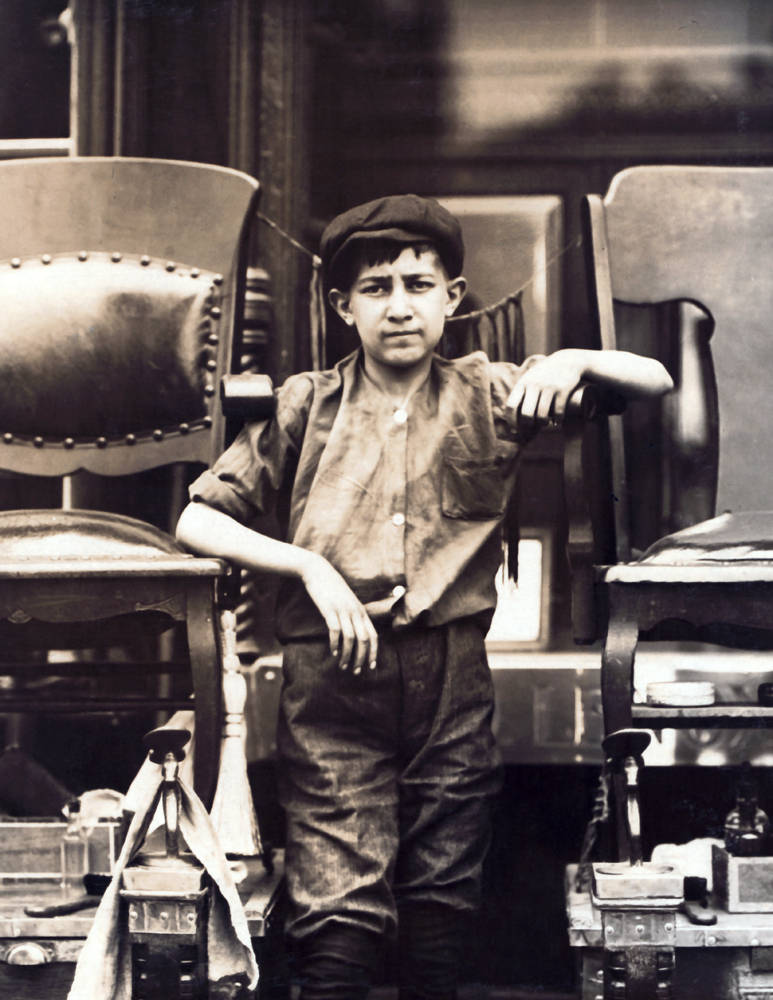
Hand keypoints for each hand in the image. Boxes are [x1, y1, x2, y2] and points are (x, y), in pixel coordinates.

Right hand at [300, 553, 377, 673]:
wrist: (318, 571)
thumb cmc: (332, 588)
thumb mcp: (348, 601)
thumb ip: (353, 615)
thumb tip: (356, 633)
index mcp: (361, 611)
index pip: (374, 635)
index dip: (374, 652)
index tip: (371, 666)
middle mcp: (355, 612)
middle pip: (364, 640)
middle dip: (361, 658)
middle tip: (356, 671)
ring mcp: (343, 610)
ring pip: (350, 638)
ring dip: (347, 655)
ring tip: (342, 666)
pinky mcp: (330, 609)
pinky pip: (335, 631)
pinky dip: (335, 644)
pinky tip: (332, 652)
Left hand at [505, 350, 585, 429]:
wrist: (568, 361)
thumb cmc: (545, 374)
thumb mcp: (529, 378)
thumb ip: (520, 393)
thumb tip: (510, 416)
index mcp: (523, 383)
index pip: (511, 406)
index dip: (511, 421)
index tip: (515, 429)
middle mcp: (534, 385)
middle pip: (526, 414)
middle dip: (529, 425)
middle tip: (533, 426)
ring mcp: (548, 387)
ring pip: (542, 416)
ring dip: (544, 423)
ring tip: (546, 423)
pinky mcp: (563, 390)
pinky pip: (558, 413)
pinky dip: (558, 420)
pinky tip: (558, 421)